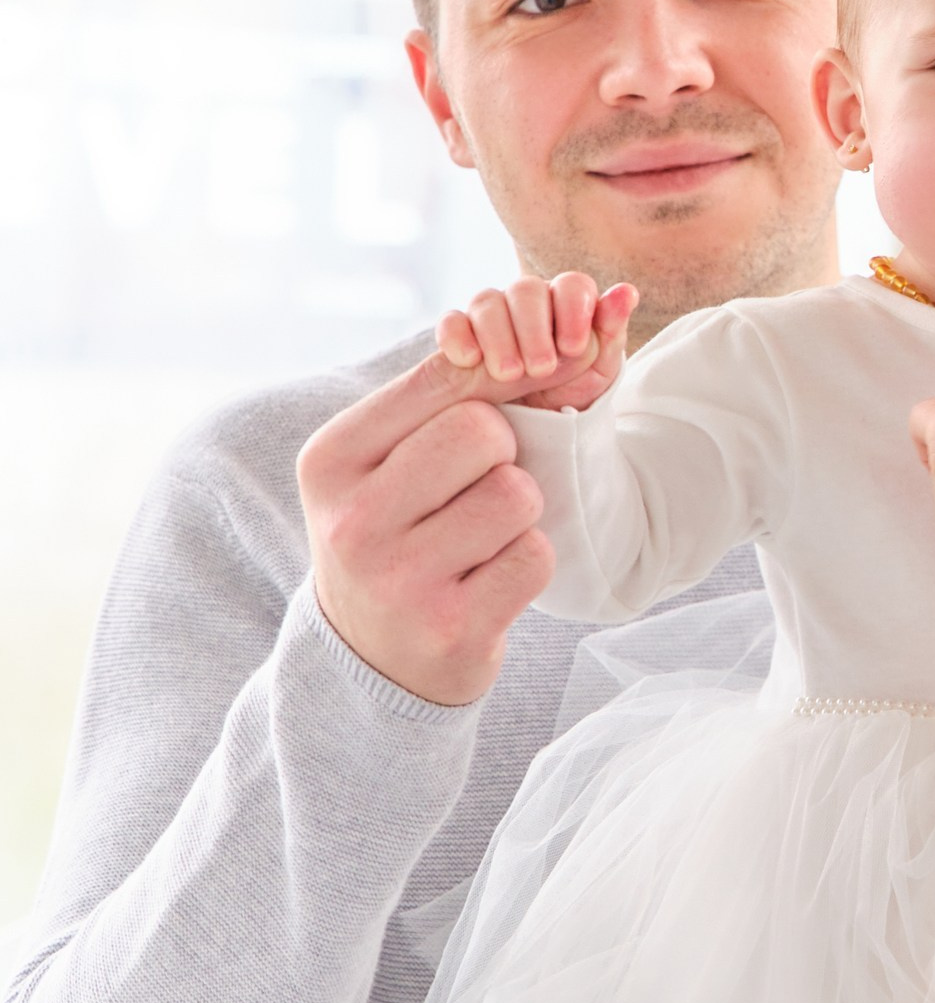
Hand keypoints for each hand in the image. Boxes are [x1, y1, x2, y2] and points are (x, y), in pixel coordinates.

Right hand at [299, 350, 558, 708]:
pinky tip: (488, 580)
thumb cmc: (393, 534)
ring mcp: (400, 581)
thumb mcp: (384, 463)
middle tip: (478, 488)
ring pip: (518, 494)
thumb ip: (443, 399)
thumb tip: (525, 342)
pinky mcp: (452, 629)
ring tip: (481, 539)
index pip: (441, 382)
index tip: (507, 404)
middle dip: (503, 454)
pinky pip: (535, 557)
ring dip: (519, 514)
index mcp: (330, 459)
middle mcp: (354, 520)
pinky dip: (528, 562)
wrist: (369, 661)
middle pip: (484, 431)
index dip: (494, 384)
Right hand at [437, 273, 636, 412]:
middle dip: (533, 328)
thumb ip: (610, 331)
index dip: (572, 309)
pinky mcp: (460, 336)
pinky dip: (456, 335)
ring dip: (498, 336)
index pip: (571, 284)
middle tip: (540, 369)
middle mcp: (529, 302)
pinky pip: (451, 321)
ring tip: (508, 374)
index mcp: (568, 303)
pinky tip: (469, 360)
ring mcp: (491, 316)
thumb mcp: (599, 370)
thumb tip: (626, 292)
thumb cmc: (572, 394)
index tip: (572, 347)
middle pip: (526, 289)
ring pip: (487, 301)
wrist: (535, 430)